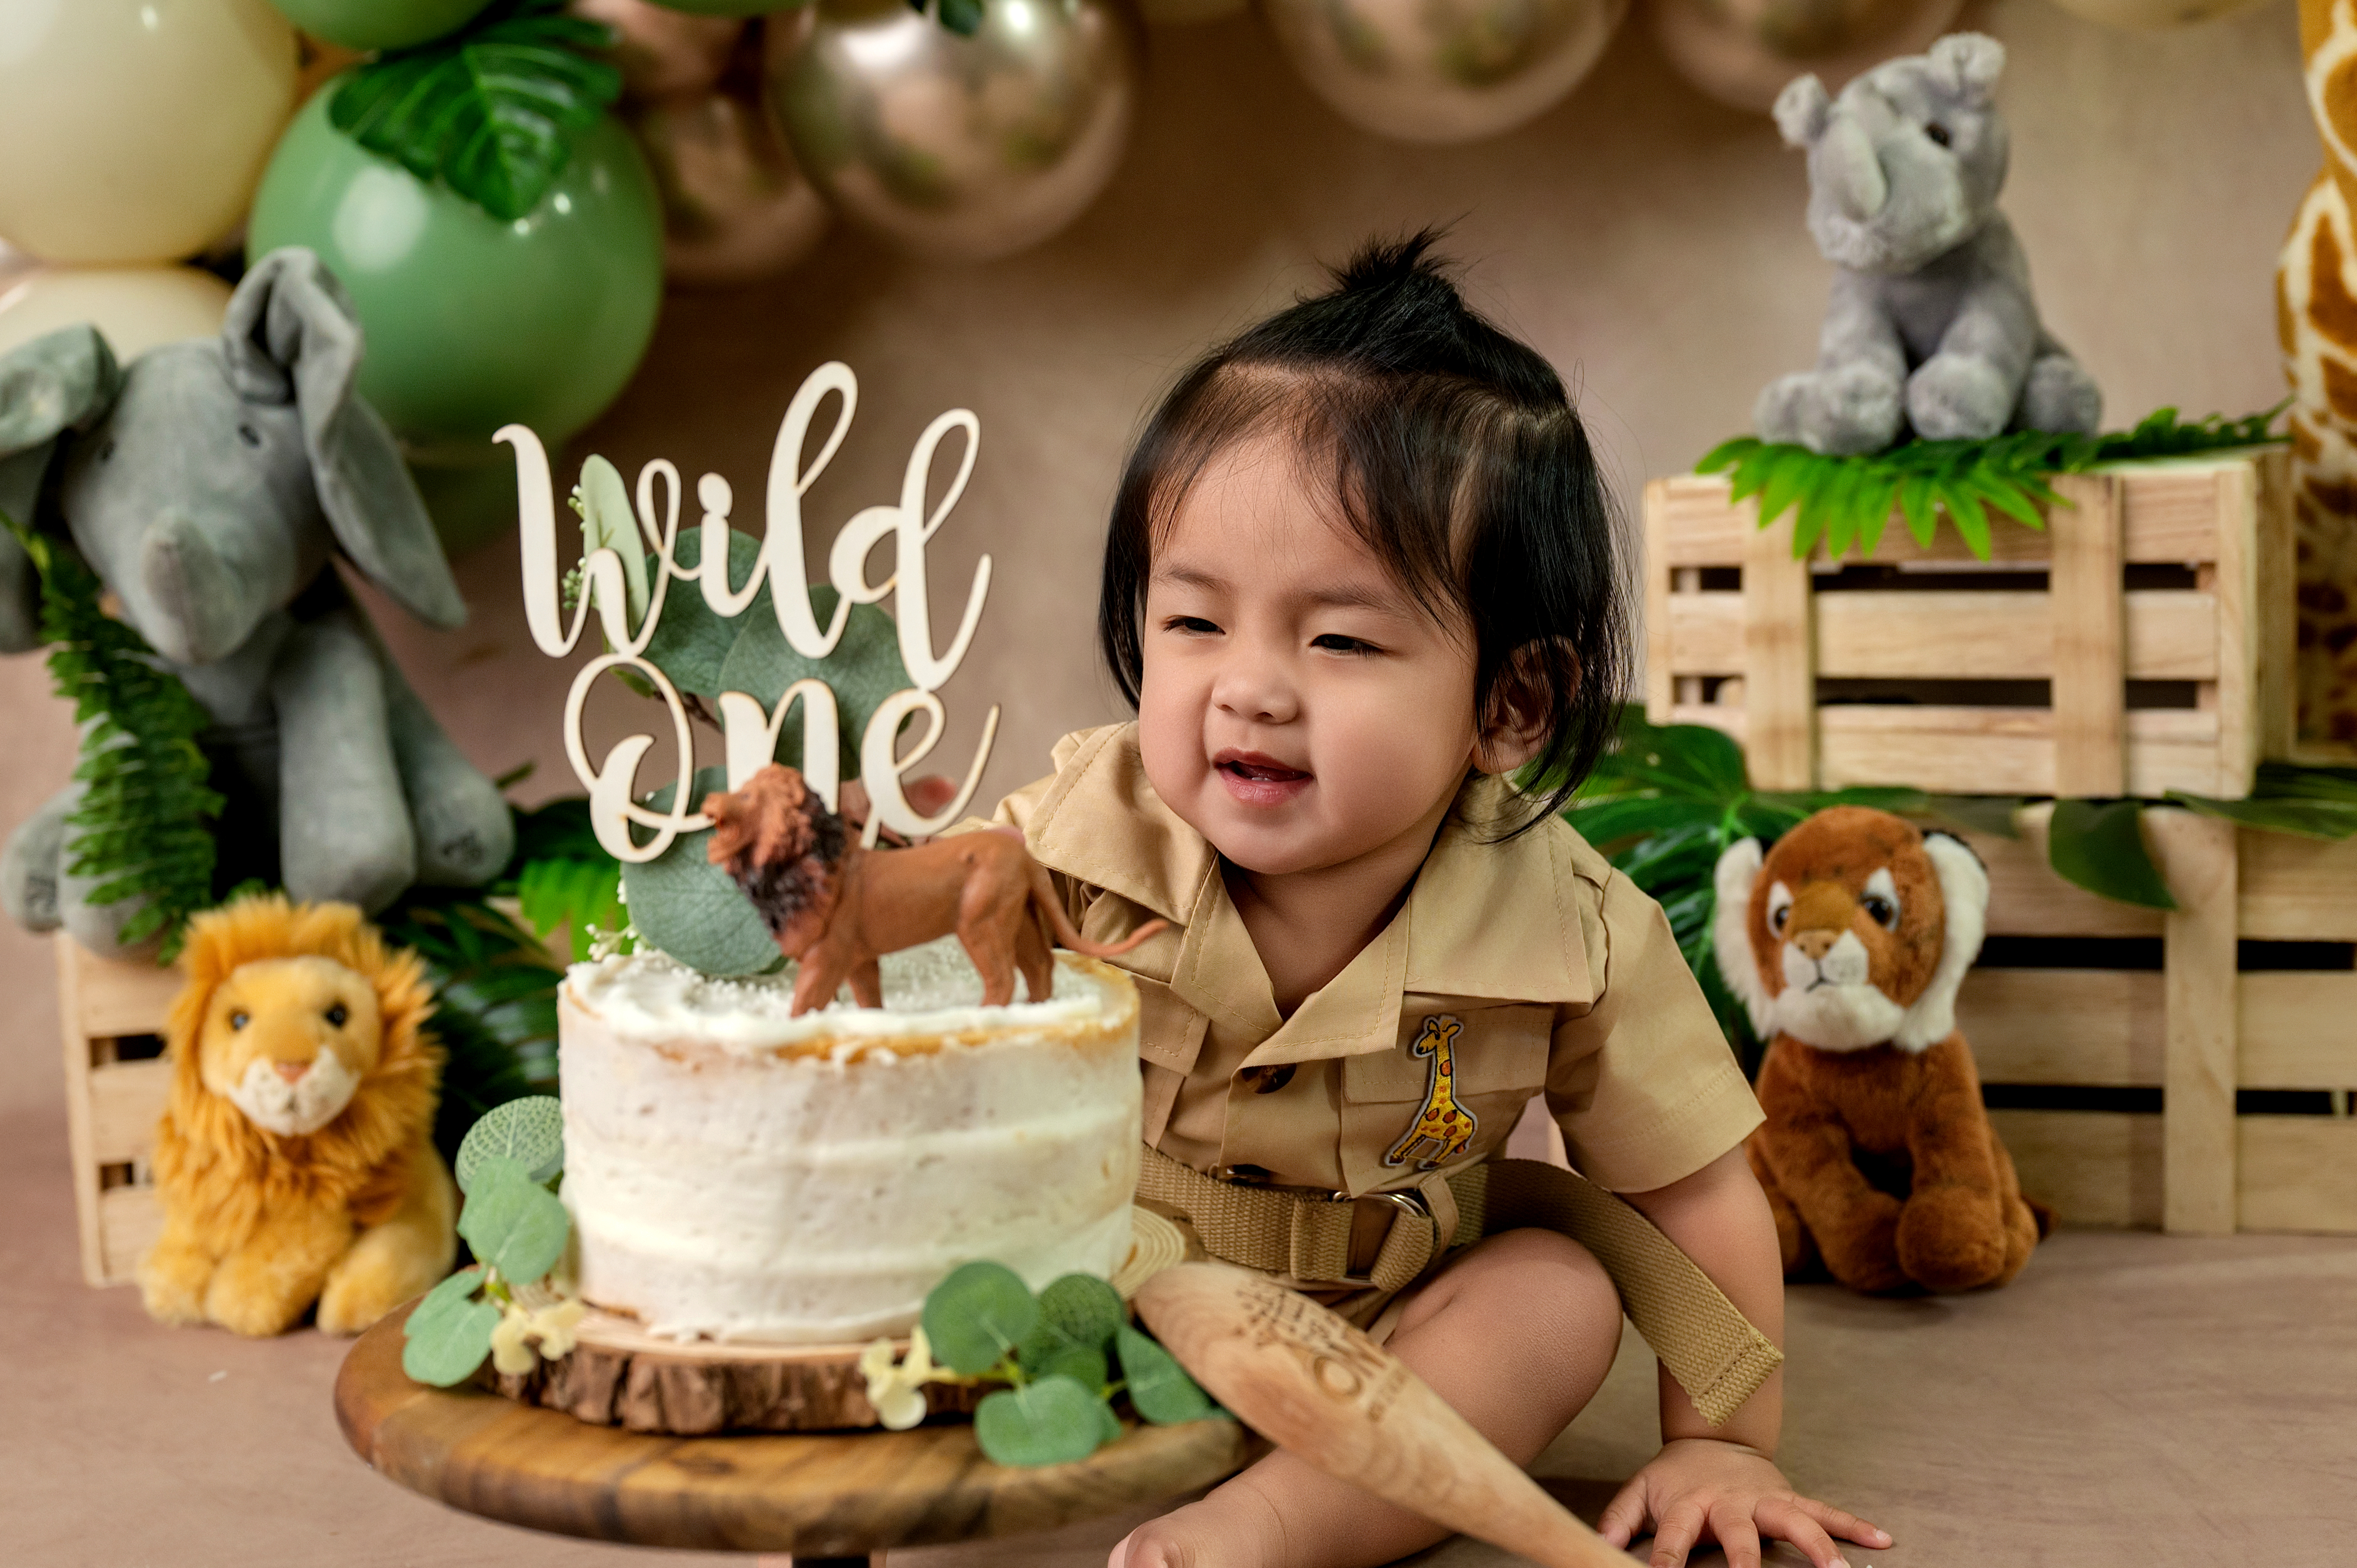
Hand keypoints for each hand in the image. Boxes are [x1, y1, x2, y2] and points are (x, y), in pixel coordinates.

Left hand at [1598, 1438, 1889, 1567]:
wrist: (1711, 1436)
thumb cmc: (1674, 1477)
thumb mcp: (1639, 1492)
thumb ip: (1618, 1522)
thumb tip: (1595, 1549)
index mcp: (1688, 1503)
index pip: (1672, 1538)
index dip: (1666, 1561)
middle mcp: (1729, 1502)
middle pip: (1739, 1532)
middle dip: (1746, 1558)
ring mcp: (1764, 1498)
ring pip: (1793, 1520)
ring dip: (1817, 1546)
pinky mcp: (1791, 1496)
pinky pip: (1826, 1510)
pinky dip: (1853, 1524)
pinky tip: (1882, 1538)